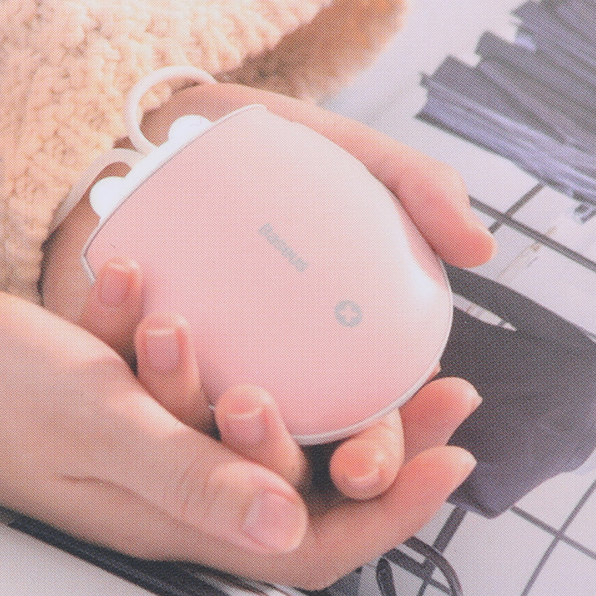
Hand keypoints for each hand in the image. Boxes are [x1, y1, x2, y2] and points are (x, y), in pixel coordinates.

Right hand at [0, 283, 475, 587]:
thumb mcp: (98, 427)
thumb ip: (191, 478)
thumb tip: (292, 523)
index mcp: (174, 514)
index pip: (308, 538)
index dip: (391, 509)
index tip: (453, 453)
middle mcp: (174, 487)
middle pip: (297, 483)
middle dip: (370, 439)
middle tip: (432, 385)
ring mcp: (152, 444)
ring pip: (248, 431)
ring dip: (285, 386)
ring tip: (325, 346)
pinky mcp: (131, 402)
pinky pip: (190, 385)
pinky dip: (200, 345)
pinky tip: (171, 294)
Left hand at [40, 78, 493, 503]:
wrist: (184, 125)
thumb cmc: (276, 154)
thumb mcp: (356, 158)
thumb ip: (419, 190)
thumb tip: (480, 249)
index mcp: (328, 357)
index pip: (363, 434)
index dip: (373, 466)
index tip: (362, 470)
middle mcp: (261, 375)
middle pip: (273, 456)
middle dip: (267, 464)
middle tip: (254, 412)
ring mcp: (187, 369)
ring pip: (188, 426)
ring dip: (182, 403)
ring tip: (188, 351)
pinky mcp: (119, 347)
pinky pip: (115, 361)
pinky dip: (118, 333)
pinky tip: (130, 289)